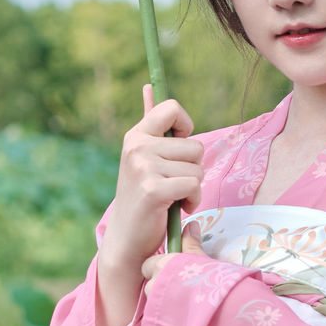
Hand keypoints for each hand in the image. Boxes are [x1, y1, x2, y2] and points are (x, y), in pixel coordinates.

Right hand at [96, 87, 206, 325]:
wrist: (127, 240)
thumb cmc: (142, 198)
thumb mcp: (144, 159)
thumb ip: (152, 127)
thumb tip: (149, 86)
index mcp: (135, 135)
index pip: (172, 108)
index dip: (186, 126)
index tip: (180, 146)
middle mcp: (137, 147)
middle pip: (195, 145)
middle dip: (193, 168)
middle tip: (174, 185)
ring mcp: (143, 167)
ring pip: (197, 167)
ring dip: (194, 187)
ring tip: (174, 198)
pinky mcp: (153, 189)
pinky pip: (193, 185)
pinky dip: (192, 201)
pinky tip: (178, 209)